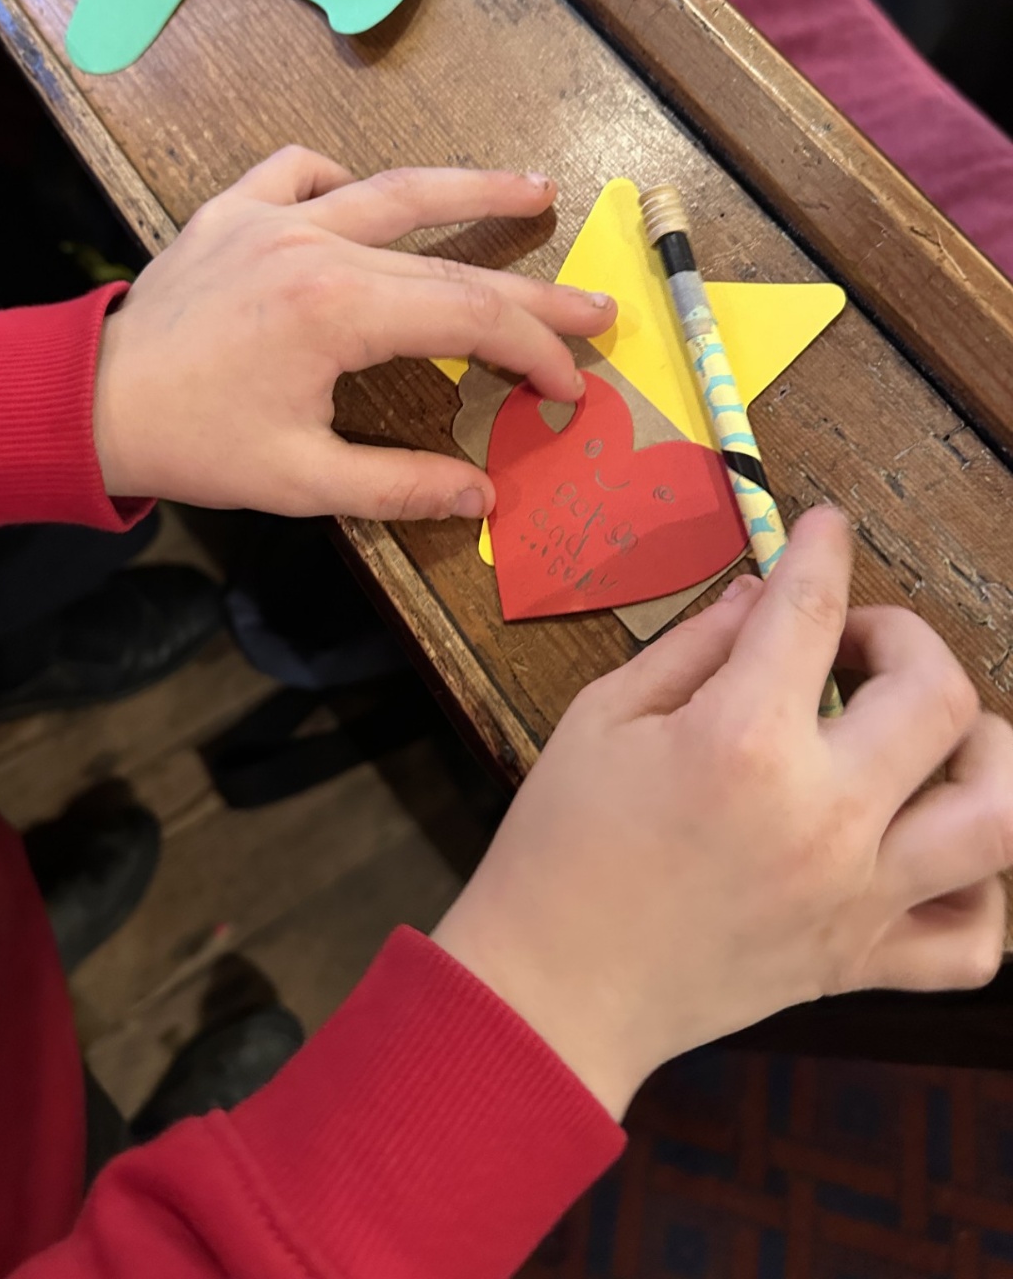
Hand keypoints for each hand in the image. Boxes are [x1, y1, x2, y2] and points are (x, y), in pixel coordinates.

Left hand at [92, 147, 614, 516]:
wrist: (89, 403)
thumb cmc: (195, 446)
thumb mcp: (302, 480)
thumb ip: (401, 485)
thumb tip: (486, 496)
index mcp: (337, 311)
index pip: (470, 318)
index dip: (534, 351)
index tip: (570, 386)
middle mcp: (315, 245)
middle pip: (452, 261)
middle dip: (533, 291)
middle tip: (597, 306)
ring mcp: (273, 215)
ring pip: (392, 188)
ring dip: (469, 187)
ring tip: (535, 188)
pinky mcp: (234, 208)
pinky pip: (301, 170)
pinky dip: (342, 181)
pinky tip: (364, 199)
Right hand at [434, 508, 1012, 1117]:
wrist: (551, 990)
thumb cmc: (559, 846)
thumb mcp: (601, 717)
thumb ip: (694, 645)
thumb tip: (764, 595)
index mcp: (741, 743)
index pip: (813, 609)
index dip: (823, 549)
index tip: (827, 529)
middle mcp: (821, 816)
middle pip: (939, 695)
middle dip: (904, 637)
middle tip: (851, 644)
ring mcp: (855, 897)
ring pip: (1000, 815)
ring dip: (984, 752)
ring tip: (928, 738)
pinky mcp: (861, 963)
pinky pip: (976, 942)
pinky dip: (981, 892)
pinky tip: (929, 849)